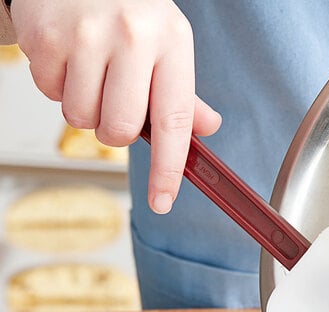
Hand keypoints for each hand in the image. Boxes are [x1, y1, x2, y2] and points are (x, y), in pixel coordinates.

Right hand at [11, 0, 220, 213]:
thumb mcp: (167, 44)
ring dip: (85, 108)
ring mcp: (86, 34)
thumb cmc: (130, 11)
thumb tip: (206, 129)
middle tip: (114, 103)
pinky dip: (57, 86)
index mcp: (172, 43)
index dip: (168, 170)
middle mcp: (133, 37)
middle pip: (121, 130)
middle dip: (115, 131)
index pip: (174, 123)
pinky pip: (50, 94)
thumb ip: (184, 94)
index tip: (162, 202)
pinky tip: (68, 57)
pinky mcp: (46, 36)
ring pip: (82, 118)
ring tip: (90, 71)